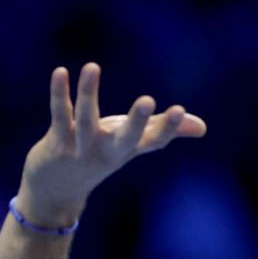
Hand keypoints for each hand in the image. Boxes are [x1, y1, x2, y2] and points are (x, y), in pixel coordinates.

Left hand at [16, 62, 205, 226]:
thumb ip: (162, 130)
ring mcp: (81, 149)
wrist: (55, 192)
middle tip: (148, 101)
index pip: (153, 141)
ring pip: (85, 120)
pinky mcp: (56, 142)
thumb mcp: (131, 144)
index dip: (169, 128)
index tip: (180, 110)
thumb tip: (203, 127)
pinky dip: (60, 94)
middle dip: (136, 121)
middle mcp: (107, 151)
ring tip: (92, 66)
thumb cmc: (98, 157)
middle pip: (125, 139)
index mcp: (127, 149)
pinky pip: (59, 115)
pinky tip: (61, 72)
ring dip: (88, 94)